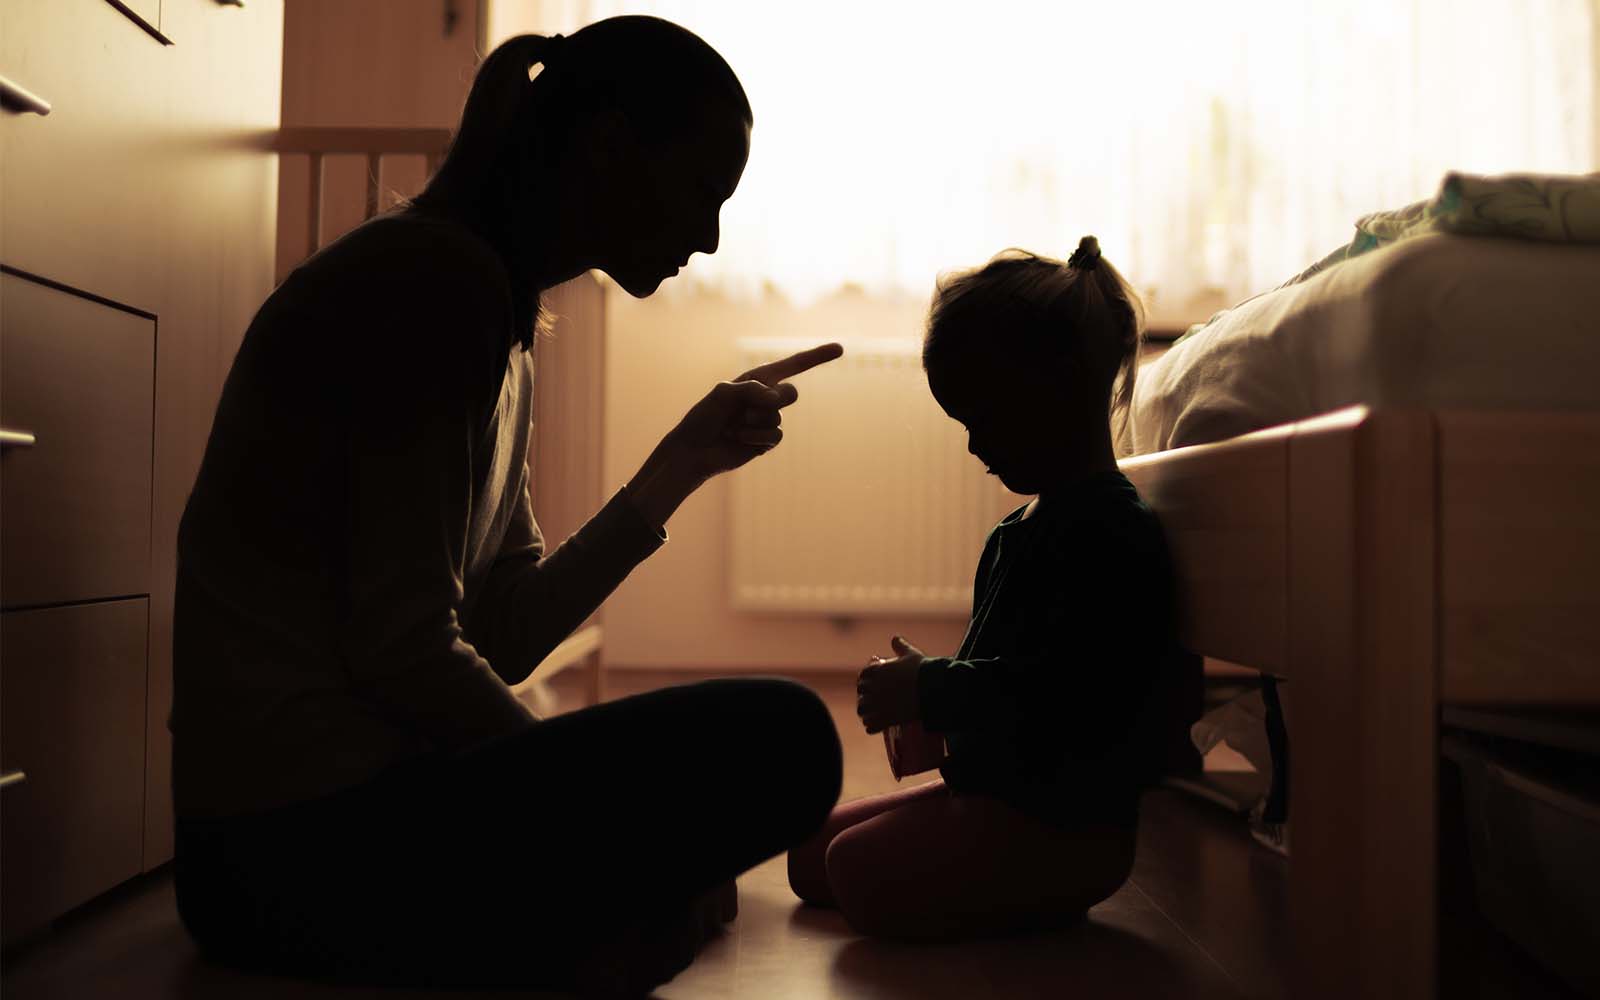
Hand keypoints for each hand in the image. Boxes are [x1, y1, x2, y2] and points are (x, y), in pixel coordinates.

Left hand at [671, 342, 843, 479]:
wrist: (695, 449)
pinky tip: (738, 440)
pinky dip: (754, 438)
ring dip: (752, 424)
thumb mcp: (722, 394)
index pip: (793, 365)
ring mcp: (768, 419)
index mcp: (757, 379)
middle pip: (791, 394)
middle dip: (773, 401)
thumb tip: (774, 399)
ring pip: (778, 418)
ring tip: (732, 428)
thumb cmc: (704, 417)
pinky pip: (775, 436)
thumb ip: (750, 390)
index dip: (817, 356)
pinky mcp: (767, 440)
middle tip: (744, 410)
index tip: (840, 349)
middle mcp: (766, 397)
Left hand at [856, 635, 925, 733]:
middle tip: (871, 700)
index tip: (869, 683)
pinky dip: (871, 727)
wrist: (934, 689)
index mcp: (878, 671)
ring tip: (870, 715)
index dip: (865, 680)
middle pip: (861, 694)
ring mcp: (879, 704)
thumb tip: (895, 638)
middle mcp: (875, 687)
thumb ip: (900, 646)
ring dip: (865, 712)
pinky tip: (874, 727)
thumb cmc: (923, 670)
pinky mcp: (886, 719)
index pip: (863, 676)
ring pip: (862, 711)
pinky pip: (871, 726)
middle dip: (865, 696)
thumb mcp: (911, 655)